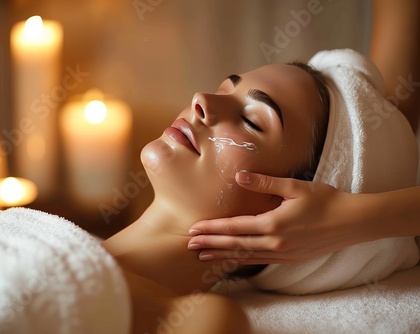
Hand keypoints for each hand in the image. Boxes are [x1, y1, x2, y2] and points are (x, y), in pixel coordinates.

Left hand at [187, 171, 365, 263]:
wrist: (353, 222)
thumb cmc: (326, 201)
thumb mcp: (295, 187)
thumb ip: (265, 183)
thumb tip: (240, 177)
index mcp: (273, 224)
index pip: (234, 227)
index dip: (212, 229)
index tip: (194, 229)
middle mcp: (275, 242)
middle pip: (235, 245)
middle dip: (210, 245)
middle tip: (189, 246)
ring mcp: (283, 253)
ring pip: (245, 256)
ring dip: (223, 255)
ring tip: (204, 256)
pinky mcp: (290, 258)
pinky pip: (260, 260)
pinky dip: (243, 260)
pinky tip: (234, 259)